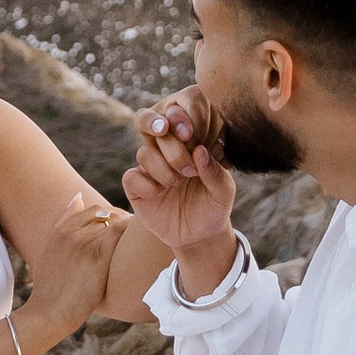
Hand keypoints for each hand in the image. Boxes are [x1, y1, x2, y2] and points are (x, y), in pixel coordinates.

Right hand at [17, 198, 123, 350]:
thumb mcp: (48, 250)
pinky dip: (131, 231)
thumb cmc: (50, 287)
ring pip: (115, 221)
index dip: (110, 215)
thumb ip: (62, 223)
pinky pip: (119, 232)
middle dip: (122, 219)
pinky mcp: (97, 259)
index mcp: (60, 231)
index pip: (92, 210)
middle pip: (105, 214)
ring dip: (130, 226)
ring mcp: (84, 245)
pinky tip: (138, 243)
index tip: (120, 227)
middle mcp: (71, 233)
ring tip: (139, 241)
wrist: (49, 312)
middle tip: (133, 234)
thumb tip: (78, 197)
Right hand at [124, 87, 238, 291]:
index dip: (178, 118)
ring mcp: (150, 169)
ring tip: (178, 184)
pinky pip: (131, 176)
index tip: (190, 133)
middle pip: (155, 130)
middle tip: (189, 170)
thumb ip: (215, 171)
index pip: (175, 117)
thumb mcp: (224, 191)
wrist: (200, 237)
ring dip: (163, 169)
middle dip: (173, 148)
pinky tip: (160, 194)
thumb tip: (199, 150)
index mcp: (188, 143)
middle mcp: (166, 151)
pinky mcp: (137, 188)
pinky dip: (146, 185)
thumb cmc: (214, 207)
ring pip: (144, 153)